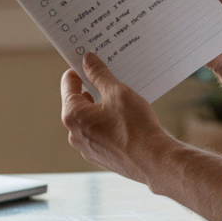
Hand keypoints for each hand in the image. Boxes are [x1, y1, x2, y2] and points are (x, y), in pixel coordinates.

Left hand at [60, 53, 176, 183]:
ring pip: (90, 119)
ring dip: (102, 107)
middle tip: (111, 78)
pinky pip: (99, 133)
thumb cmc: (135, 126)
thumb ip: (99, 74)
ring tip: (122, 100)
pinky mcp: (100, 156)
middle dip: (93, 89)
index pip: (68, 83)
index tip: (92, 62)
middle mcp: (75, 134)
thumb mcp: (117, 92)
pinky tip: (126, 119)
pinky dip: (108, 123)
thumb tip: (87, 60)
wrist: (153, 160)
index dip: (80, 70)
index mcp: (73, 115)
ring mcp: (87, 148)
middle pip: (78, 102)